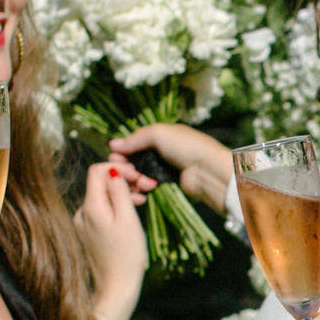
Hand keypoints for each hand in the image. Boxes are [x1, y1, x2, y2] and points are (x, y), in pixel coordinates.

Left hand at [77, 157, 147, 319]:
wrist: (116, 288)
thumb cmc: (126, 255)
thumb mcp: (127, 218)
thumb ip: (119, 191)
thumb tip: (113, 171)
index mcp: (90, 206)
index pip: (97, 171)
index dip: (118, 168)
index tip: (138, 176)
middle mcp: (82, 213)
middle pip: (100, 184)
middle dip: (124, 180)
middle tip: (148, 186)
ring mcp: (83, 225)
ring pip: (103, 198)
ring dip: (122, 194)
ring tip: (144, 199)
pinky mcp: (88, 235)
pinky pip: (102, 212)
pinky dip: (117, 207)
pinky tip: (131, 213)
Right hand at [111, 119, 232, 216]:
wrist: (207, 171)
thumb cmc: (186, 146)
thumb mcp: (158, 133)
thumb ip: (135, 138)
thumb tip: (113, 144)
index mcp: (164, 134)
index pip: (139, 140)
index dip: (125, 147)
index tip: (112, 155)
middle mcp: (165, 149)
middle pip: (139, 156)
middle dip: (126, 162)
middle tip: (116, 168)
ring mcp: (167, 166)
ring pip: (143, 170)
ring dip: (134, 174)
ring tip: (128, 178)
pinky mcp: (169, 182)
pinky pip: (150, 182)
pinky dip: (143, 184)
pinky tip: (137, 186)